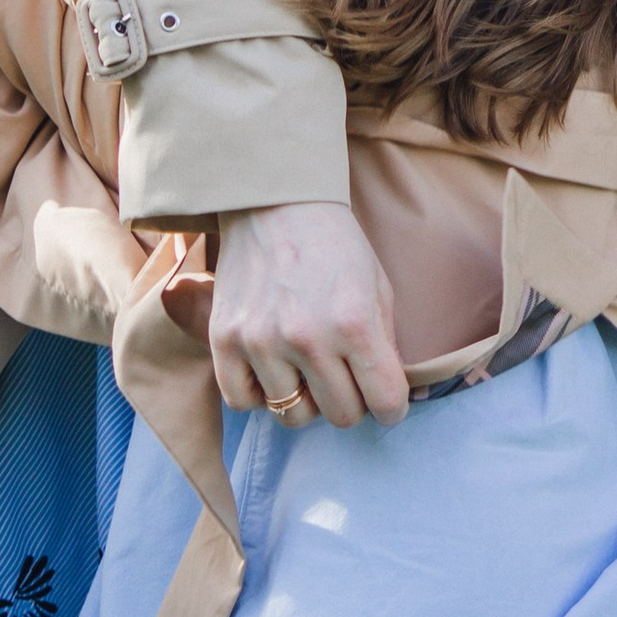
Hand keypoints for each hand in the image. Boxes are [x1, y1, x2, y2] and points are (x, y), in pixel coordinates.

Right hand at [210, 199, 409, 427]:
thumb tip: (385, 398)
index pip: (386, 403)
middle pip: (341, 416)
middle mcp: (308, 338)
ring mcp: (262, 341)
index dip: (391, 407)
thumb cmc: (335, 244)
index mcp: (355, 322)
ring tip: (307, 368)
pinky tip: (272, 369)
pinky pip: (243, 402)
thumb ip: (384, 346)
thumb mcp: (378, 287)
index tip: (385, 398)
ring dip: (306, 399)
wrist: (276, 200)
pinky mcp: (224, 340)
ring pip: (293, 416)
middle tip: (345, 376)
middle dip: (351, 401)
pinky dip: (260, 394)